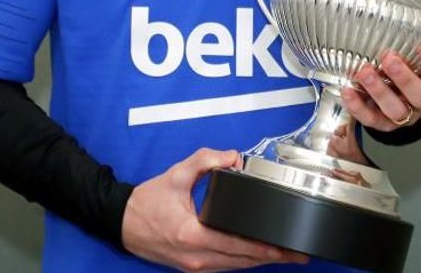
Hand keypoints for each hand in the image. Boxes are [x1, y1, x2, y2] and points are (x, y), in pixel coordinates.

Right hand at [121, 148, 308, 271]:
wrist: (121, 222)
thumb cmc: (147, 202)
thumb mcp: (176, 174)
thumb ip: (205, 160)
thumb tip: (233, 157)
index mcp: (193, 235)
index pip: (237, 244)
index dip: (264, 247)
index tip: (285, 246)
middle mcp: (196, 257)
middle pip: (243, 261)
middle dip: (273, 257)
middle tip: (299, 253)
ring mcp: (195, 266)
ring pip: (236, 267)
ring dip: (262, 262)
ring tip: (287, 255)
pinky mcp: (193, 268)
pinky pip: (225, 267)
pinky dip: (244, 262)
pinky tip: (260, 256)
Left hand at [341, 16, 420, 131]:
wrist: (400, 98)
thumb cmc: (418, 71)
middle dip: (405, 78)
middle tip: (389, 58)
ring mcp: (403, 115)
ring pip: (396, 110)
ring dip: (379, 90)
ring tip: (365, 71)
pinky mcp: (381, 122)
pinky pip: (370, 119)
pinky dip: (358, 106)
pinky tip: (348, 89)